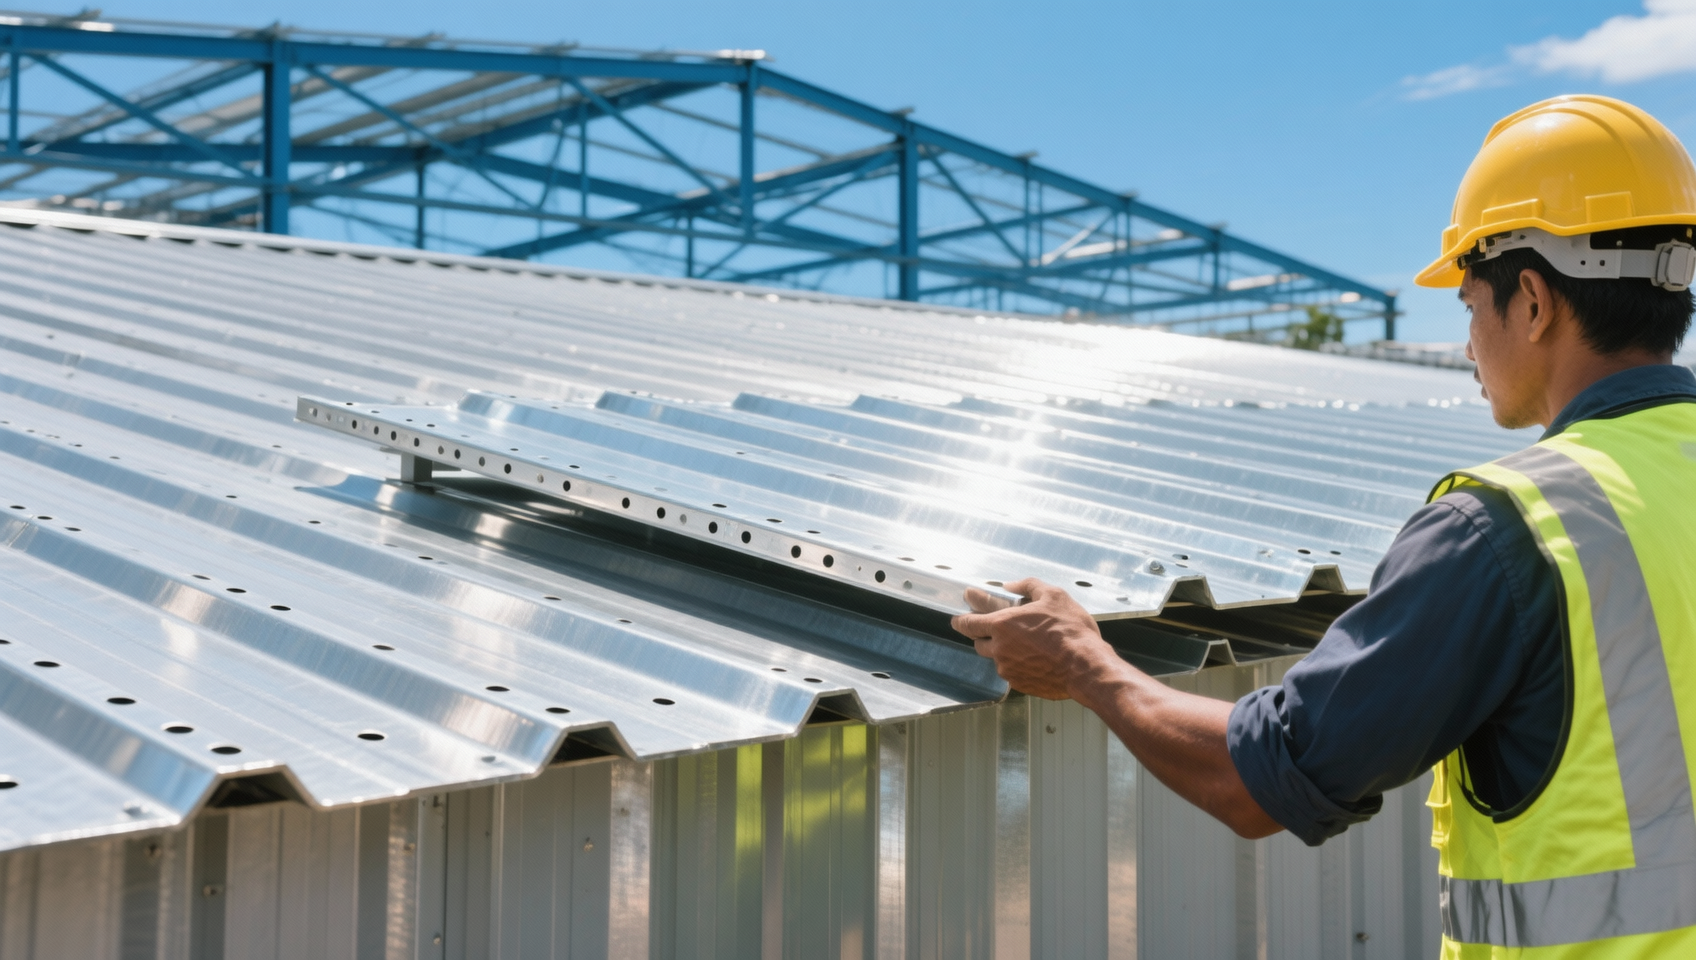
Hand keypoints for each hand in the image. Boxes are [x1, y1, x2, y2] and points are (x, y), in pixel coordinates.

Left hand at [950, 578, 1116, 699]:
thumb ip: (1027, 586)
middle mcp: (1000, 649)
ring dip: (1004, 651)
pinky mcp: (1020, 685)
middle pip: (979, 643)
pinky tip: (1037, 659)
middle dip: (984, 636)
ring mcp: (1008, 670)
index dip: (961, 621)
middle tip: (999, 630)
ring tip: (1027, 644)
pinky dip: (1019, 665)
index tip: (958, 620)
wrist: (1086, 666)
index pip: (968, 623)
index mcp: (1002, 624)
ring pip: (997, 659)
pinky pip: (1012, 673)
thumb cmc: (1071, 631)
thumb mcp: (1053, 595)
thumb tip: (1011, 585)